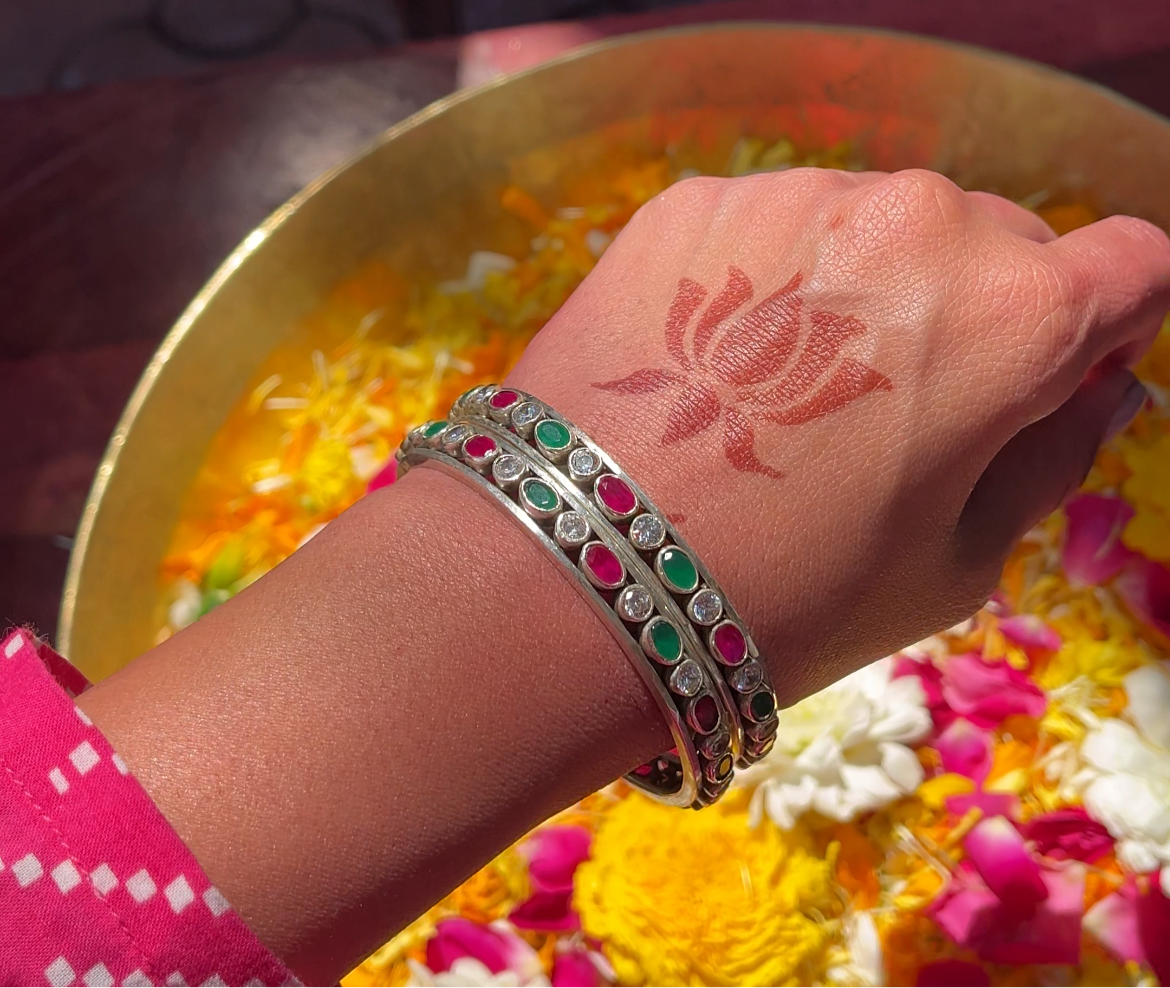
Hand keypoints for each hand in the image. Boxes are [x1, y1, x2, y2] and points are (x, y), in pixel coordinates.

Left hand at [510, 168, 1169, 697]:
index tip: (1050, 375)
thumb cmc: (782, 599)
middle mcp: (915, 221)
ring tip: (788, 396)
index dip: (1102, 326)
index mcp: (1013, 315)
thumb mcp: (957, 562)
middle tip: (896, 411)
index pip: (1132, 267)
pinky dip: (773, 281)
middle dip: (978, 311)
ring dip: (867, 290)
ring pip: (881, 224)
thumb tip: (1091, 384)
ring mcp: (794, 197)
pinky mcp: (693, 203)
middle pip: (1000, 240)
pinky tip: (718, 367)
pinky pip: (777, 226)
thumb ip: (1050, 456)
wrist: (576, 575)